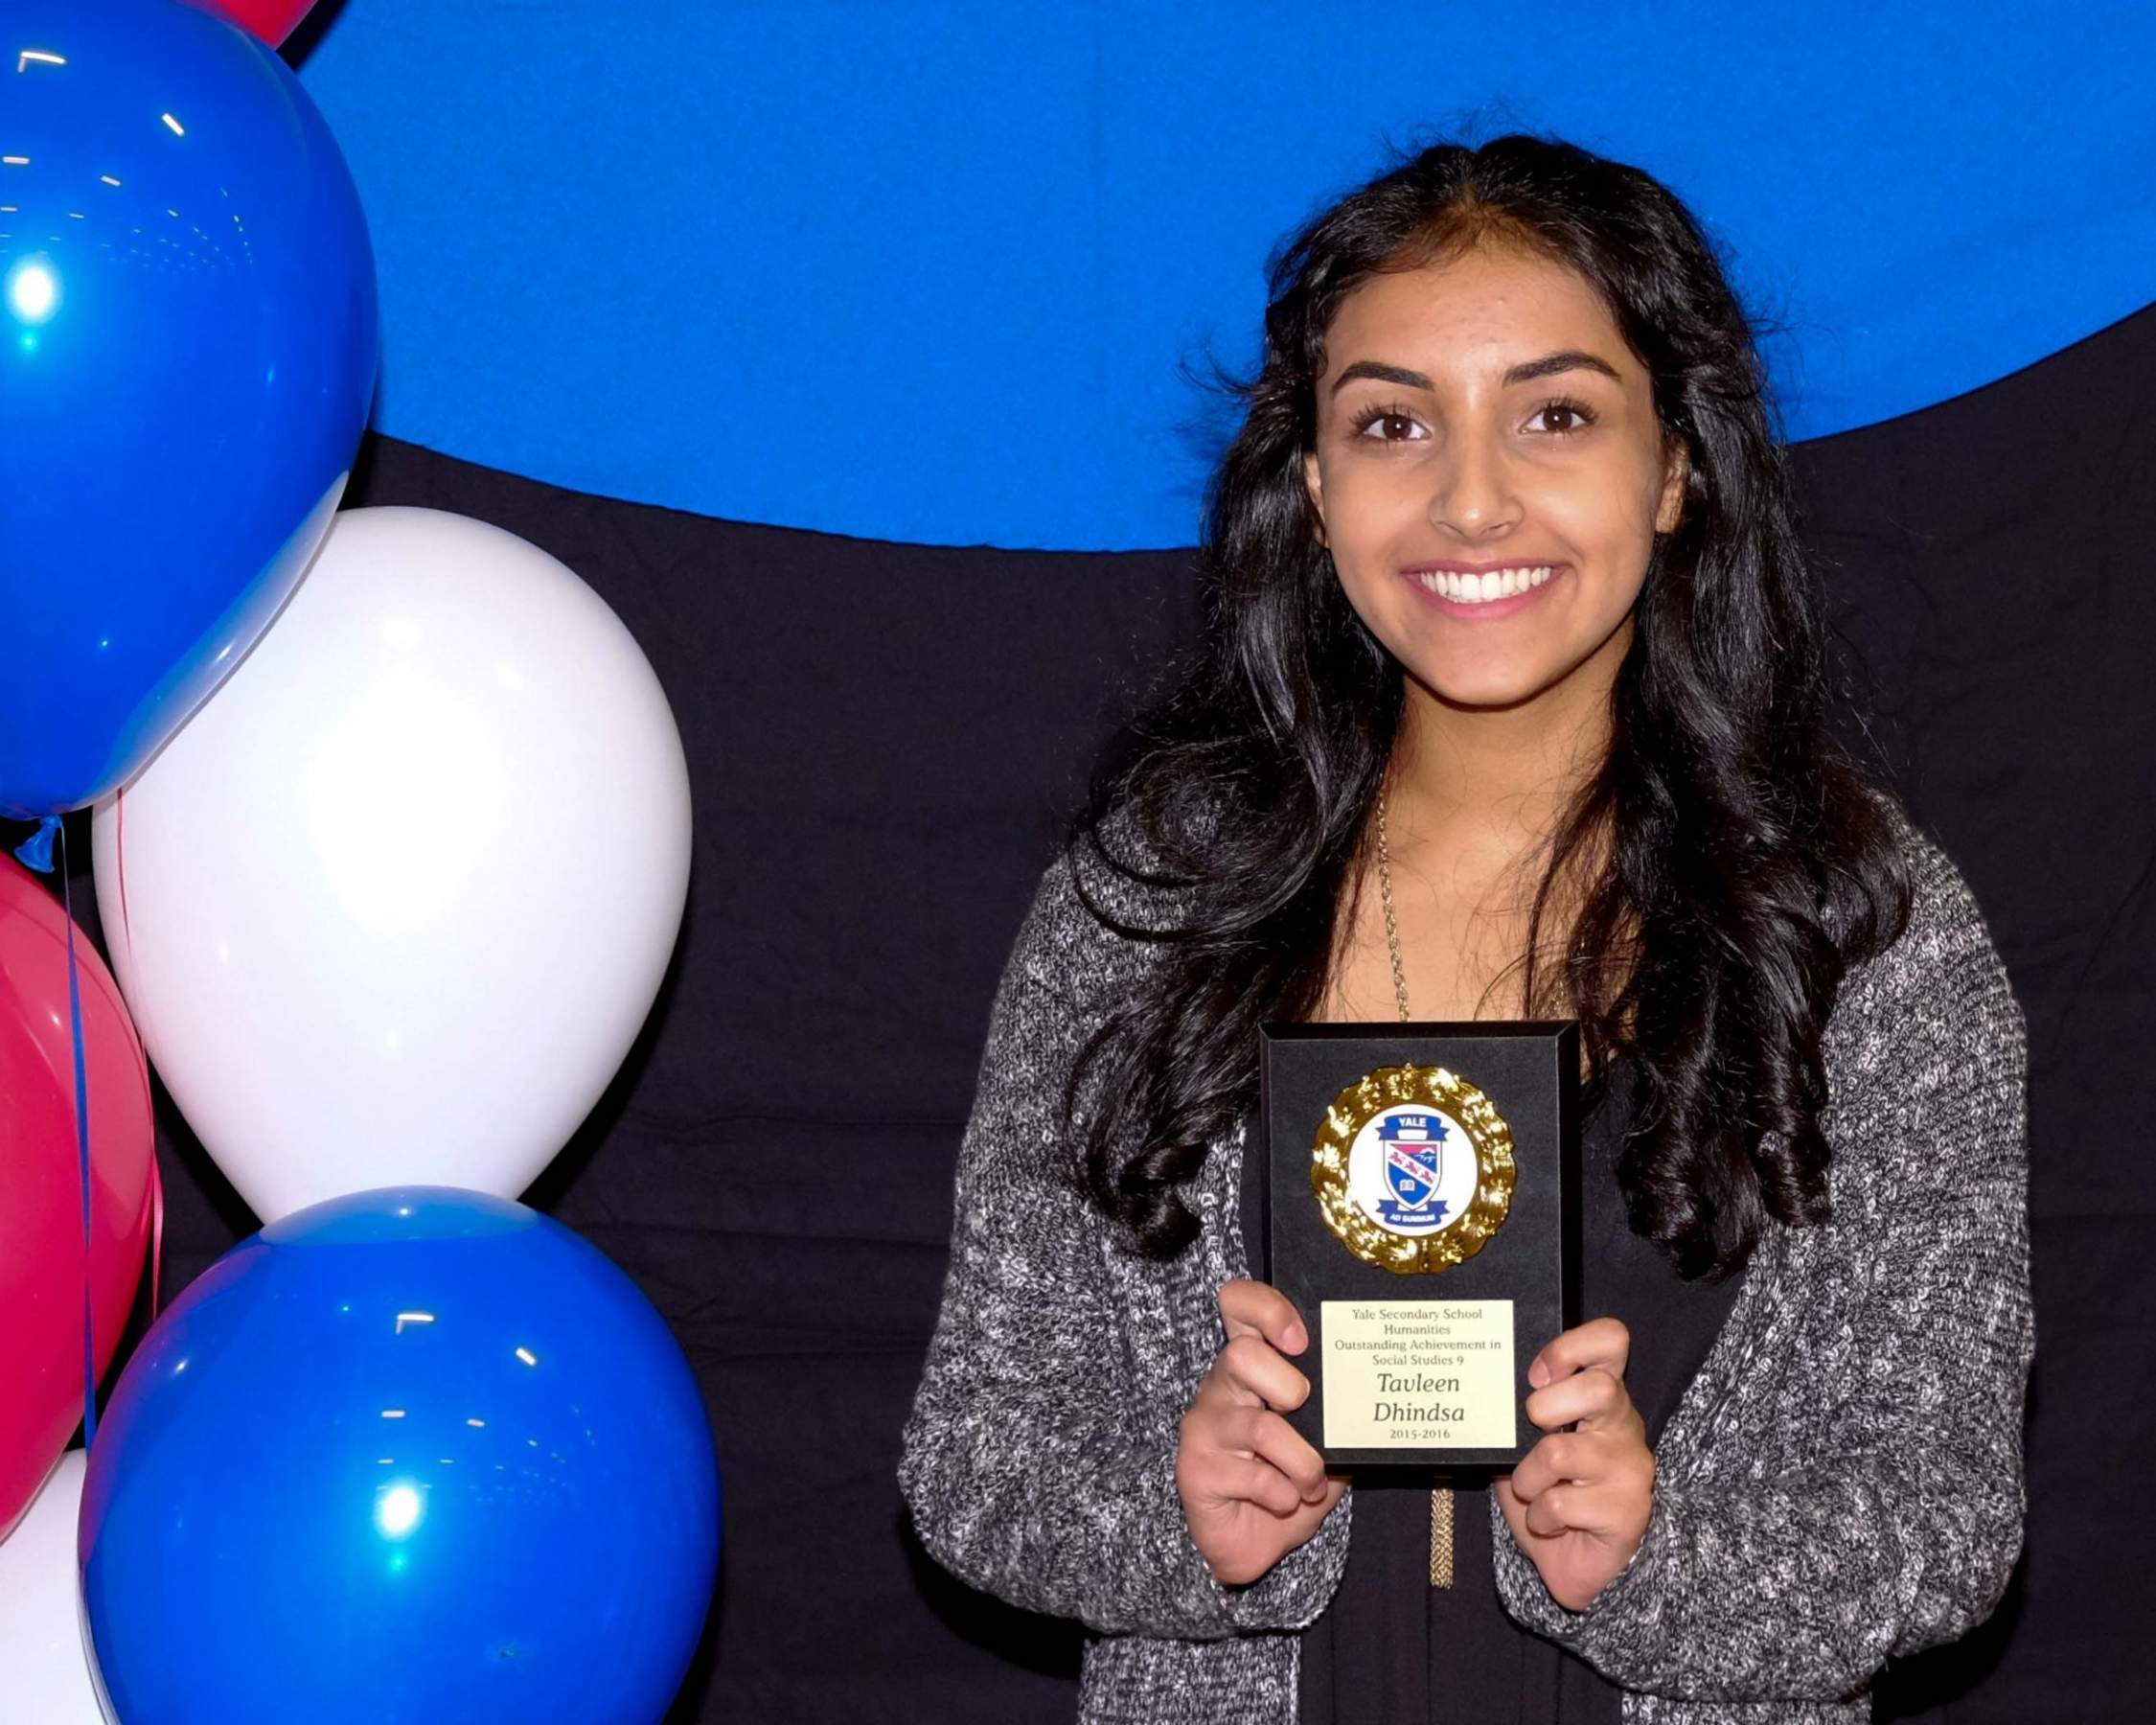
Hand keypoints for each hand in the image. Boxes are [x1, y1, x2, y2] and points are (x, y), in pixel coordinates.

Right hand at [1175, 1279, 1346, 1586]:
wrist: (1256, 1544)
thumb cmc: (1291, 1480)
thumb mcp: (1325, 1438)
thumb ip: (1337, 1409)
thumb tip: (1377, 1391)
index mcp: (1250, 1364)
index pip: (1238, 1305)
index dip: (1265, 1308)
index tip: (1300, 1339)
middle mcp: (1220, 1387)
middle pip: (1241, 1355)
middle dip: (1288, 1386)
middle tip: (1305, 1413)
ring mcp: (1204, 1427)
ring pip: (1260, 1427)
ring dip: (1303, 1463)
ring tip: (1311, 1483)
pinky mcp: (1195, 1470)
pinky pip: (1253, 1477)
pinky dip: (1283, 1495)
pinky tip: (1284, 1500)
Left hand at [1493, 1316, 1654, 1611]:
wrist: (1584, 1564)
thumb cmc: (1552, 1492)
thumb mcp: (1527, 1444)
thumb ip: (1517, 1415)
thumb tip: (1481, 1392)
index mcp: (1603, 1395)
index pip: (1611, 1341)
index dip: (1573, 1346)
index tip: (1537, 1374)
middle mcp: (1624, 1425)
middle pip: (1599, 1388)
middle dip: (1547, 1407)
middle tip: (1533, 1430)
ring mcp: (1630, 1468)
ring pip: (1560, 1453)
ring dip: (1528, 1477)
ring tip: (1532, 1490)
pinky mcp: (1627, 1512)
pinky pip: (1561, 1503)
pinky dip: (1540, 1515)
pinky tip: (1550, 1522)